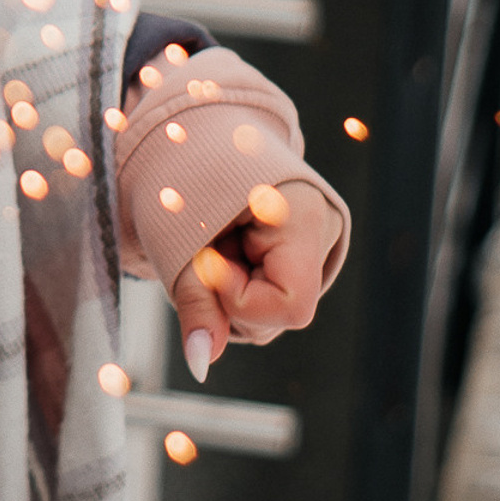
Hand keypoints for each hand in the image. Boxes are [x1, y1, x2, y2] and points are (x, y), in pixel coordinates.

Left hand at [170, 180, 341, 381]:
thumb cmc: (180, 177)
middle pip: (278, 316)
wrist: (189, 136)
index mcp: (304, 215)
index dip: (239, 298)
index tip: (207, 261)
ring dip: (229, 294)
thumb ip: (195, 302)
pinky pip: (268, 299)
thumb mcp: (176, 237)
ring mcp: (317, 247)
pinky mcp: (302, 257)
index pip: (290, 304)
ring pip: (271, 316)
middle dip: (229, 298)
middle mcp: (323, 234)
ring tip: (216, 243)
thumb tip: (202, 363)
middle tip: (205, 247)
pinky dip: (238, 286)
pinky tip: (228, 251)